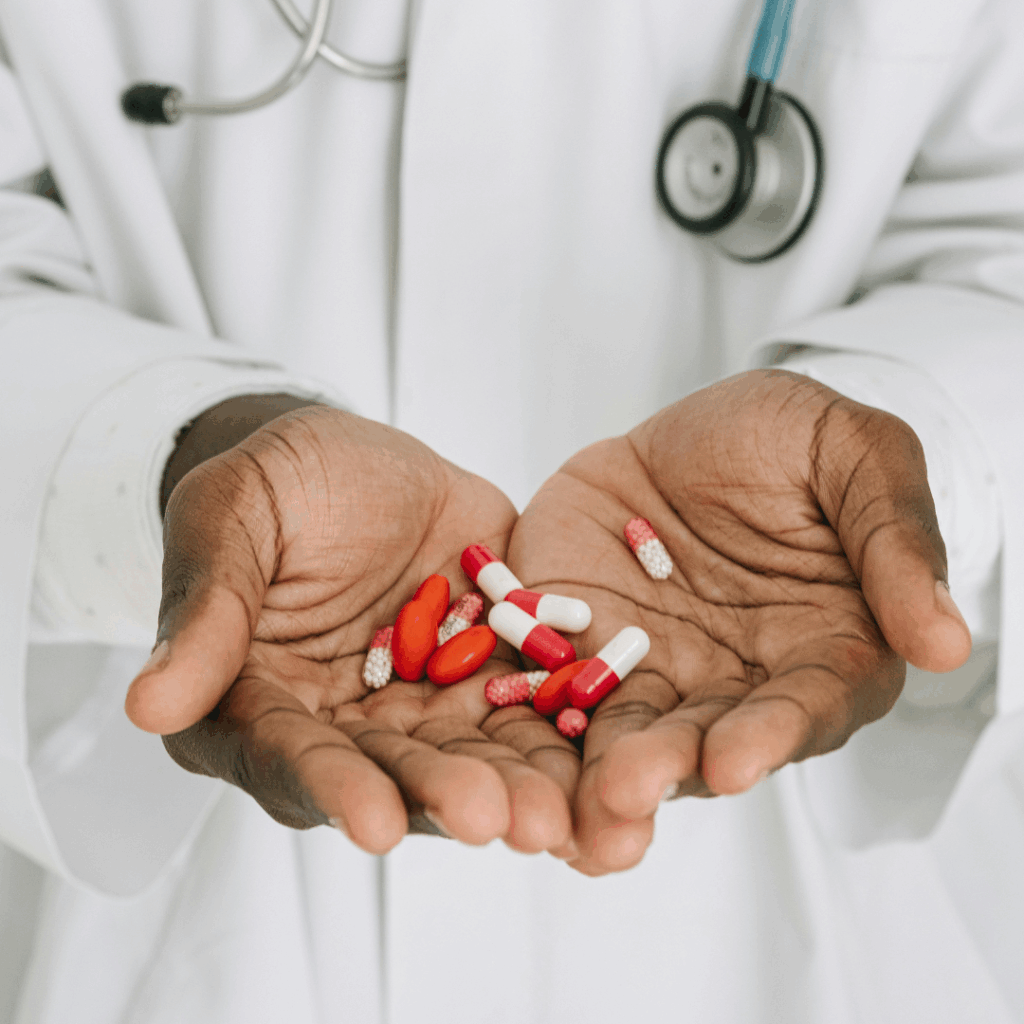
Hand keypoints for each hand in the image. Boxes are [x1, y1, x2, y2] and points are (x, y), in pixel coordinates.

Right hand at [125, 406, 573, 854]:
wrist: (356, 460)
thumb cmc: (274, 484)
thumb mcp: (230, 519)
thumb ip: (206, 610)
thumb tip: (149, 707)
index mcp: (257, 704)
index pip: (289, 756)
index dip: (331, 788)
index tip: (373, 825)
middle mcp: (343, 726)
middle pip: (392, 773)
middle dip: (443, 798)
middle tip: (497, 824)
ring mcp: (421, 704)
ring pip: (469, 755)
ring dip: (516, 787)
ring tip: (561, 817)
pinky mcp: (488, 673)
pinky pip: (529, 707)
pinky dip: (563, 733)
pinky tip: (604, 756)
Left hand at [506, 369, 971, 874]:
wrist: (696, 431)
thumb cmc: (793, 441)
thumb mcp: (857, 457)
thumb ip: (897, 543)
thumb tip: (947, 641)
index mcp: (816, 654)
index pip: (800, 708)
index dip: (769, 736)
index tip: (733, 762)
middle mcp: (731, 683)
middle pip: (701, 740)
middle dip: (663, 768)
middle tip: (625, 794)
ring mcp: (647, 669)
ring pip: (620, 732)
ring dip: (590, 772)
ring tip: (567, 809)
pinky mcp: (573, 643)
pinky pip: (545, 683)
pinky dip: (525, 716)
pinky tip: (503, 748)